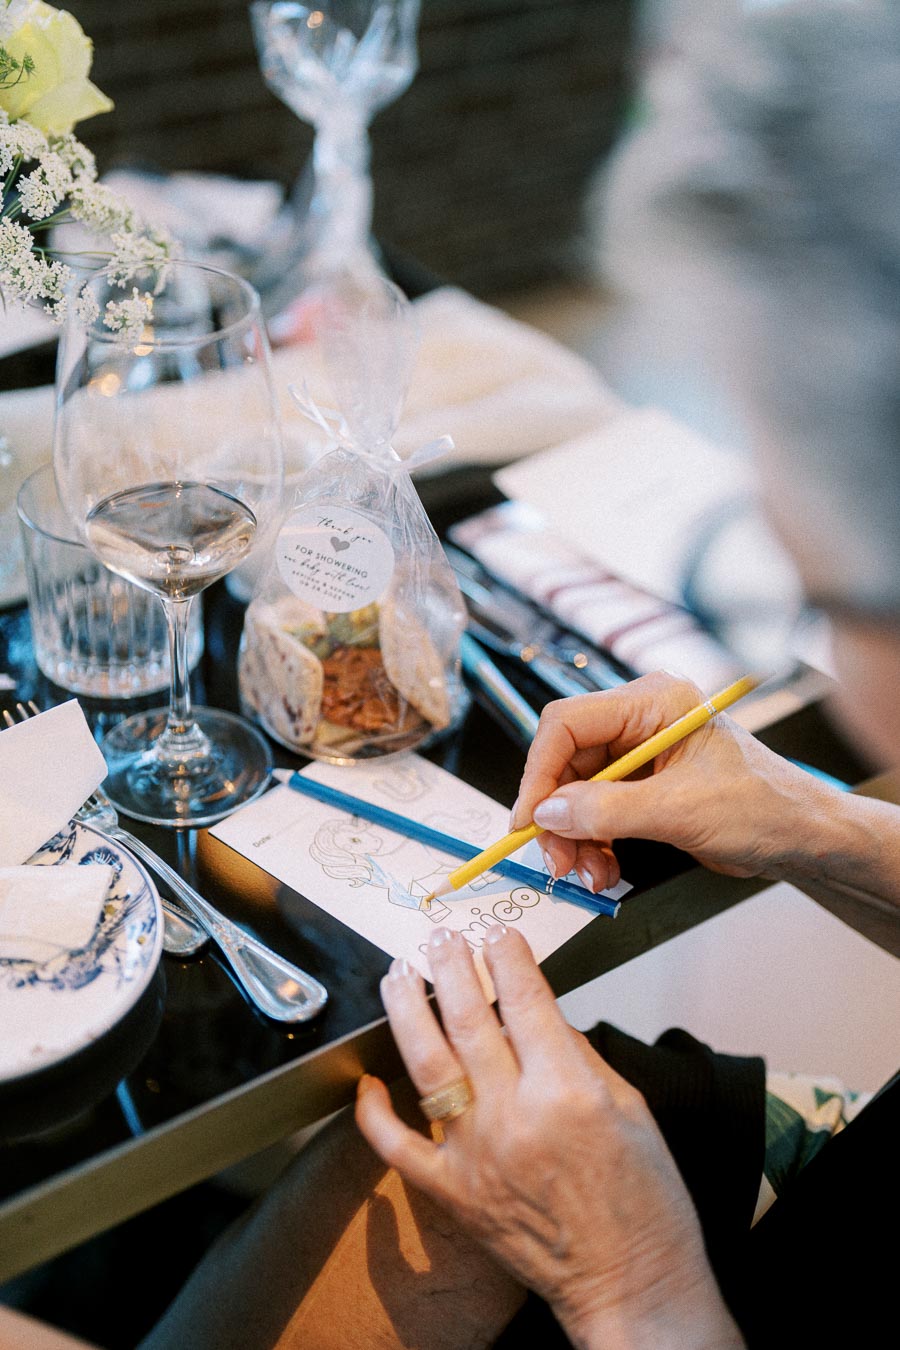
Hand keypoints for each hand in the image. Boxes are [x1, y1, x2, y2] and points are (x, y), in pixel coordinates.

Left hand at [356, 926, 741, 1348]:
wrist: (630, 1281)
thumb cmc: (643, 1201)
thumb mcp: (630, 1106)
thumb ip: (578, 1053)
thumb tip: (536, 1011)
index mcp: (567, 1089)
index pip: (524, 997)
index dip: (505, 954)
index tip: (496, 933)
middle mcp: (515, 1115)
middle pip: (467, 1016)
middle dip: (451, 964)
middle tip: (442, 937)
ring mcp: (475, 1152)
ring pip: (426, 1061)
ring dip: (408, 1007)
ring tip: (400, 973)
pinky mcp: (452, 1190)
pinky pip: (397, 1144)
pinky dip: (374, 1111)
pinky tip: (368, 1078)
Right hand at [512, 670, 833, 891]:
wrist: (802, 838)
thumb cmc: (764, 808)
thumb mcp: (681, 810)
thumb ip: (608, 810)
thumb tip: (548, 814)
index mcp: (653, 702)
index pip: (568, 723)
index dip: (540, 772)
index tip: (529, 819)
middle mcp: (641, 719)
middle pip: (567, 761)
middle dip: (558, 816)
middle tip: (558, 860)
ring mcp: (640, 753)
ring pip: (576, 792)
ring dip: (575, 837)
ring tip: (590, 873)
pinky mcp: (643, 785)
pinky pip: (597, 810)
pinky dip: (593, 842)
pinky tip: (604, 869)